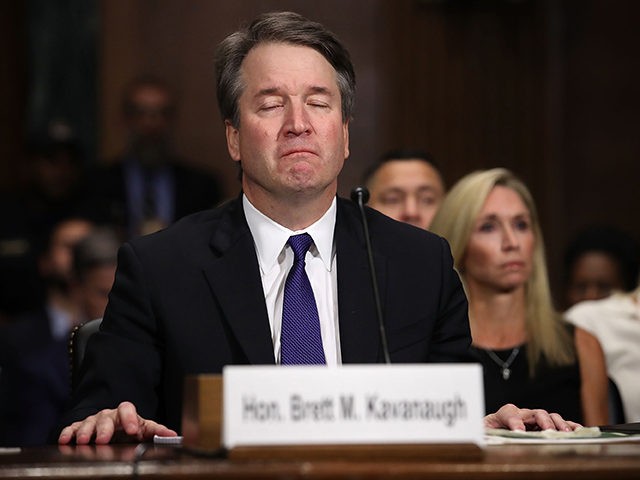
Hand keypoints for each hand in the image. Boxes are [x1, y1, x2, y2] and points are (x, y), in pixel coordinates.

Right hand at [58, 401, 176, 444]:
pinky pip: (72, 428)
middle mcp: (108, 415)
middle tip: (104, 439)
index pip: (127, 409)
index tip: (133, 430)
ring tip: (85, 441)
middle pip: (106, 418)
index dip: (130, 419)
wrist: (112, 430)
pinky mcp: (79, 428)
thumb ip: (156, 431)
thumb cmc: (128, 430)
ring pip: (88, 423)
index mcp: (125, 414)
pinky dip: (68, 433)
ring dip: (86, 432)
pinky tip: (65, 440)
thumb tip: (173, 435)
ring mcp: (93, 421)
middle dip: (105, 428)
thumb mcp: (143, 430)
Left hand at [484, 403, 582, 431]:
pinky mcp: (543, 425)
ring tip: (565, 433)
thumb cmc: (490, 434)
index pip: (509, 413)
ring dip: (558, 423)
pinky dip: (569, 425)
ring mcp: (533, 419)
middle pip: (534, 413)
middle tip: (548, 432)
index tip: (519, 431)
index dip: (515, 421)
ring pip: (548, 416)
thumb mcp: (487, 436)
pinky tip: (577, 430)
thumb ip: (492, 437)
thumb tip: (502, 444)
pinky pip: (558, 423)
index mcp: (503, 416)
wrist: (493, 433)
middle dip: (542, 421)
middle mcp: (520, 415)